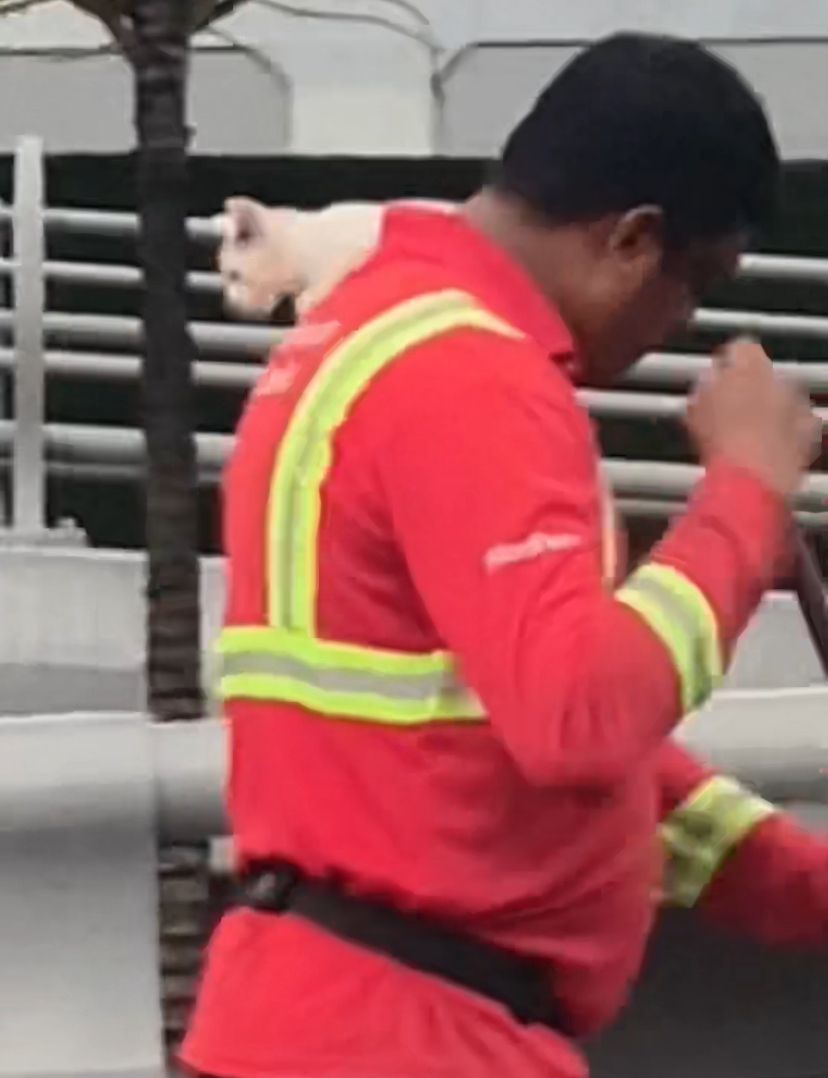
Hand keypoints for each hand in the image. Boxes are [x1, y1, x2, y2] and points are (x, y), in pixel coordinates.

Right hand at [686, 338, 820, 497]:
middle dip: (752, 384)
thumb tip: (708, 378)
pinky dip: (788, 428)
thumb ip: (704, 384)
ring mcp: (798, 401)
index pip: (740, 346)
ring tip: (749, 430)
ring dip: (771, 406)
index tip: (718, 374)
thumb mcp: (697, 408)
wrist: (751, 478)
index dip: (727, 361)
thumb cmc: (719, 441)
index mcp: (748, 364)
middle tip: (731, 407)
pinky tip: (770, 444)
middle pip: (765, 372)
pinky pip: (799, 420)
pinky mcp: (810, 427)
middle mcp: (779, 376)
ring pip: (784, 395)